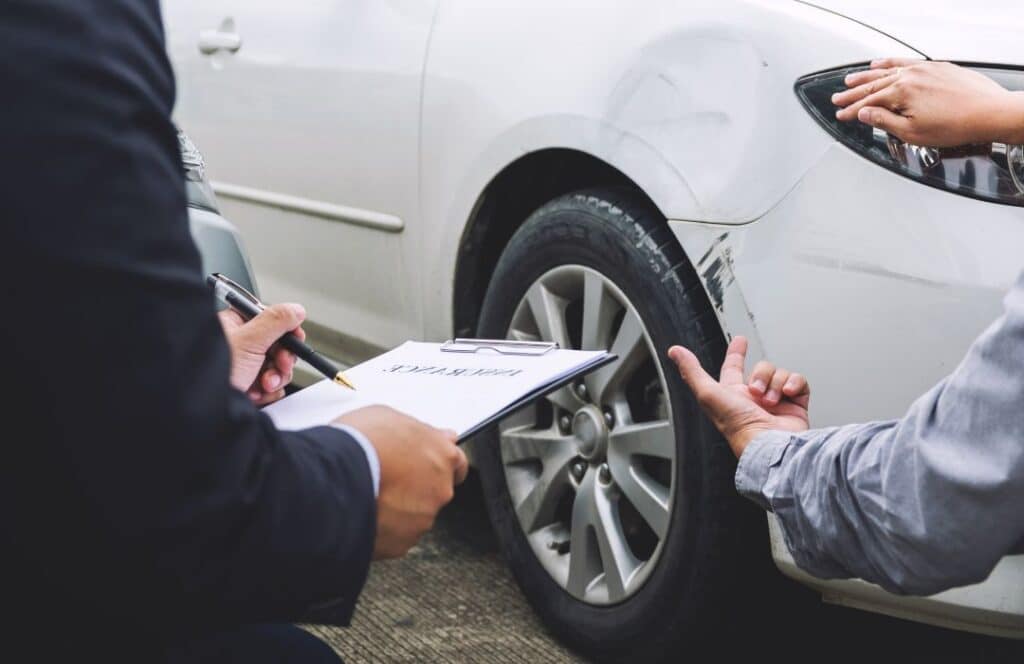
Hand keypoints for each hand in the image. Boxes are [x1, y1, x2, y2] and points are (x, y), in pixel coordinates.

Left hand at [219, 303, 305, 405]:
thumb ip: (276, 321)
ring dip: (275, 378)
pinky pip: (272, 386)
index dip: (287, 331)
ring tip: (262, 384)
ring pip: (278, 367)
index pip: (272, 320)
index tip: (294, 341)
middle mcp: (241, 344)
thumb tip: (296, 309)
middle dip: (281, 360)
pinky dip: (269, 392)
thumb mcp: (249, 340)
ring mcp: (245, 367)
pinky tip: (255, 393)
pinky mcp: (248, 386)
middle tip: (279, 365)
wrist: (203, 410)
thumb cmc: (211, 373)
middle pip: (279, 346)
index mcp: (236, 325)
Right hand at [335, 406, 468, 559]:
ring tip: (368, 495)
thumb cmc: (359, 443)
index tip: (428, 465)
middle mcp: (440, 490)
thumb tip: (436, 435)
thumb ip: (420, 431)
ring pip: (414, 515)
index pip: (457, 463)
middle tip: (387, 478)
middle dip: (415, 486)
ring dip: (398, 508)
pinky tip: (363, 513)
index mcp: (442, 456)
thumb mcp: (389, 416)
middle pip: (434, 491)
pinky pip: (395, 536)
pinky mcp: (402, 543)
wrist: (333, 479)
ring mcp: (422, 519)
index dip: (439, 464)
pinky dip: (382, 528)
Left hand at [667, 336, 809, 457]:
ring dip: (774, 383)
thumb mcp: (708, 394)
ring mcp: (777, 402)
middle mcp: (755, 399)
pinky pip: (798, 381)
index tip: (740, 341)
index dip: (736, 353)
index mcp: (733, 396)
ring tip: (770, 401)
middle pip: (760, 368)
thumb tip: (675, 352)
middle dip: (759, 374)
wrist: (770, 443)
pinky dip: (794, 384)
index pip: (733, 368)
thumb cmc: (737, 425)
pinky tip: (787, 394)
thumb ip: (692, 371)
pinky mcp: (796, 405)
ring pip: (779, 373)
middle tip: (756, 390)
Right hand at [833, 58, 1023, 146]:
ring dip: (866, 75)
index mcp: (901, 93)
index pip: (867, 102)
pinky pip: (905, 62)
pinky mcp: (937, 67)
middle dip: (852, 93)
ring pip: (887, 70)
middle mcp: (910, 76)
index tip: (841, 115)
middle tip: (838, 98)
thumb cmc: (956, 125)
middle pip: (873, 84)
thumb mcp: (912, 132)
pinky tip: (882, 63)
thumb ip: (884, 121)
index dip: (851, 111)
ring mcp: (923, 69)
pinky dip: (890, 63)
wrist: (990, 112)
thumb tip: (864, 114)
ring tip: (851, 79)